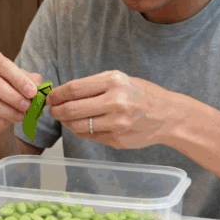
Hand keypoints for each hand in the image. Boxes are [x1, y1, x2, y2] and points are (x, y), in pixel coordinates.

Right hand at [0, 50, 42, 134]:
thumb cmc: (11, 86)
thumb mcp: (23, 80)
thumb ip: (32, 81)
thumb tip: (39, 88)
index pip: (2, 64)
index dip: (18, 78)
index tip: (32, 92)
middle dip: (12, 96)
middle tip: (28, 106)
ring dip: (7, 111)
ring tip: (21, 116)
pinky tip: (9, 121)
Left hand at [46, 70, 179, 148]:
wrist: (169, 116)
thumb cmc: (143, 95)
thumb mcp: (121, 80)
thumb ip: (94, 85)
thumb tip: (64, 93)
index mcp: (114, 82)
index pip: (74, 89)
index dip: (57, 94)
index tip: (50, 97)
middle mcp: (116, 102)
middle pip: (72, 109)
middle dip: (56, 110)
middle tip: (52, 110)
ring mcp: (117, 123)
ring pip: (78, 126)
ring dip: (66, 123)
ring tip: (65, 118)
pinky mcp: (117, 140)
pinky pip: (90, 136)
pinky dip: (80, 131)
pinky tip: (81, 126)